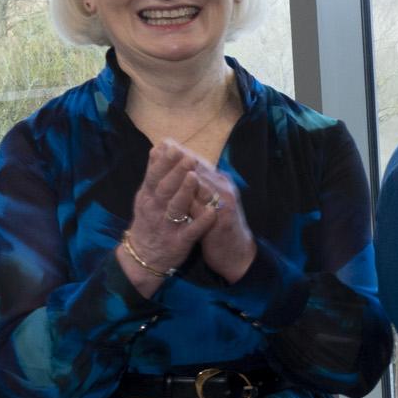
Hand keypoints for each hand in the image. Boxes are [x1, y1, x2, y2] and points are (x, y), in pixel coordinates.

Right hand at [125, 145, 210, 277]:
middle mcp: (155, 209)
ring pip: (176, 207)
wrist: (143, 257)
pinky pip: (191, 231)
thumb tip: (158, 148)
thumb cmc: (149, 220)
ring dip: (185, 192)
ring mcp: (167, 226)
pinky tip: (211, 213)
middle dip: (176, 172)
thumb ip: (153, 174)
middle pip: (165, 188)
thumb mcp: (146, 196)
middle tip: (189, 158)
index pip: (154, 176)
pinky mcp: (178, 242)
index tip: (174, 147)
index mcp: (148, 196)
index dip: (164, 162)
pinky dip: (200, 222)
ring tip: (195, 177)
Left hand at [171, 145, 254, 279]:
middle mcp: (225, 189)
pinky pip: (201, 206)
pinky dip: (187, 199)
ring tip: (163, 165)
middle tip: (160, 148)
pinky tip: (172, 196)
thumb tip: (182, 169)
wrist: (237, 254)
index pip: (200, 162)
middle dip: (179, 158)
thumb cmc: (220, 228)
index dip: (181, 153)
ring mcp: (224, 203)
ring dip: (181, 173)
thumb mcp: (210, 203)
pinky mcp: (221, 219)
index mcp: (222, 183)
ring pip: (201, 183)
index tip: (163, 143)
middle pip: (200, 168)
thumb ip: (199, 186)